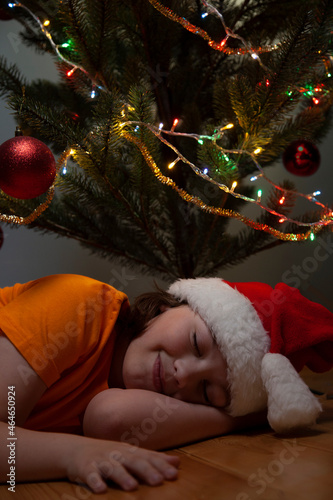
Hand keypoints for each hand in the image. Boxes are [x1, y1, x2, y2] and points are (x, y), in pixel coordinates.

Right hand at [64, 438, 179, 492]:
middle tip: (158, 481)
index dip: (161, 465)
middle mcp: (117, 454)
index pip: (148, 457)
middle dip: (146, 470)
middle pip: (133, 461)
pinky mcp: (85, 468)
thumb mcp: (131, 454)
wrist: (75, 449)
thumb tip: (177, 462)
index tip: (174, 474)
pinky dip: (95, 481)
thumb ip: (153, 458)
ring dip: (122, 476)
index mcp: (130, 452)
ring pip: (113, 467)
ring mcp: (101, 460)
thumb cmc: (109, 454)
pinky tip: (101, 490)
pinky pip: (90, 475)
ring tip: (132, 486)